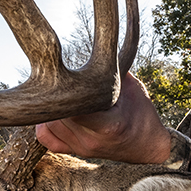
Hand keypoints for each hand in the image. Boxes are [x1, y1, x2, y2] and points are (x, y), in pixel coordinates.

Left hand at [36, 72, 172, 163]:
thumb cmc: (142, 113)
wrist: (146, 147)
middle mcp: (91, 139)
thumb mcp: (132, 87)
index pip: (77, 107)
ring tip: (60, 91)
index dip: (67, 89)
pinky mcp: (74, 151)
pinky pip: (46, 137)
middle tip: (55, 77)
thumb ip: (112, 69)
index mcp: (109, 125)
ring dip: (50, 104)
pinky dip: (44, 122)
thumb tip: (96, 39)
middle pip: (58, 112)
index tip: (63, 73)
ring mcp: (81, 148)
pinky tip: (54, 111)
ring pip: (48, 122)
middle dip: (56, 93)